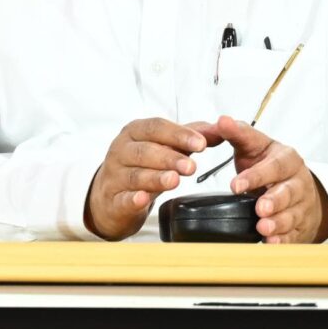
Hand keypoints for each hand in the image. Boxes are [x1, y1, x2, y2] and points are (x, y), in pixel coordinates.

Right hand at [83, 118, 207, 239]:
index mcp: (134, 133)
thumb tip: (217, 129)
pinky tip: (142, 199)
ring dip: (155, 177)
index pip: (155, 128)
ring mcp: (115, 176)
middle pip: (144, 151)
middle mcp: (121, 151)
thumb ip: (186, 138)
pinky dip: (132, 199)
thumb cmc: (140, 166)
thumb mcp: (160, 147)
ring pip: (134, 175)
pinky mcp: (113, 201)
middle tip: (191, 166)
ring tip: (174, 180)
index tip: (202, 142)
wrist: (110, 196)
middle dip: (169, 157)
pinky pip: (122, 199)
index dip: (178, 134)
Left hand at [209, 114, 327, 243]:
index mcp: (287, 159)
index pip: (274, 166)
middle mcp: (298, 182)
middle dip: (274, 201)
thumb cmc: (269, 163)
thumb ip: (237, 133)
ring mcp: (302, 205)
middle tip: (259, 208)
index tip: (235, 185)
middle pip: (288, 192)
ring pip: (293, 215)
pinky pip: (294, 234)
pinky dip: (284, 240)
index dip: (256, 176)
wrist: (296, 183)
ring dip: (278, 223)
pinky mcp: (301, 224)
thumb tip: (221, 121)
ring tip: (263, 227)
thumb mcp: (254, 144)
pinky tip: (273, 243)